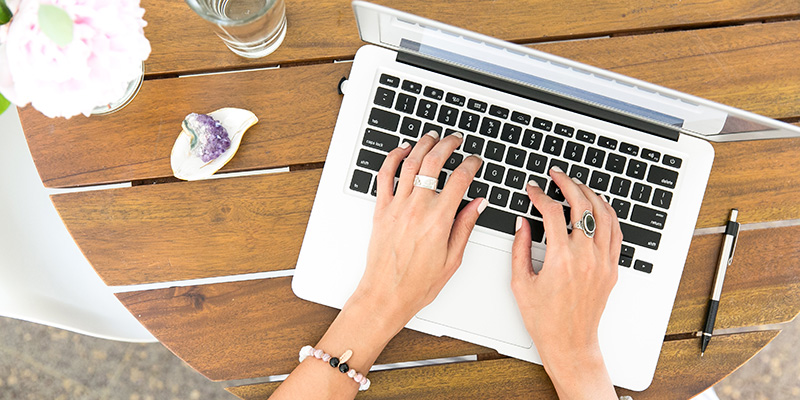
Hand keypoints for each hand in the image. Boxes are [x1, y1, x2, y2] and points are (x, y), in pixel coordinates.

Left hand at [271, 131, 484, 399]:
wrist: (385, 295)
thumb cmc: (417, 284)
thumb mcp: (452, 259)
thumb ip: (465, 226)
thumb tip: (477, 203)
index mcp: (439, 220)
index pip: (460, 179)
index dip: (471, 164)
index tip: (475, 161)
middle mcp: (417, 208)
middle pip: (434, 162)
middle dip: (448, 145)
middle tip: (456, 140)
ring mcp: (397, 207)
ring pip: (410, 163)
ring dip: (423, 145)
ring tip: (433, 137)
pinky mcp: (381, 210)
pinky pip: (385, 176)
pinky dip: (394, 158)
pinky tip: (403, 150)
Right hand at [511, 167, 620, 398]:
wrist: (570, 343)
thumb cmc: (545, 319)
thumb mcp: (520, 282)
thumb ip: (519, 247)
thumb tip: (522, 222)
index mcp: (561, 259)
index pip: (553, 212)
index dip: (540, 195)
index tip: (532, 189)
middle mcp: (586, 257)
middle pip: (582, 205)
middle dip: (567, 184)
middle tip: (556, 175)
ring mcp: (603, 262)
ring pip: (603, 214)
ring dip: (590, 194)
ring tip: (577, 185)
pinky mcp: (611, 268)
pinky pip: (615, 233)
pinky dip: (607, 213)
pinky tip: (598, 206)